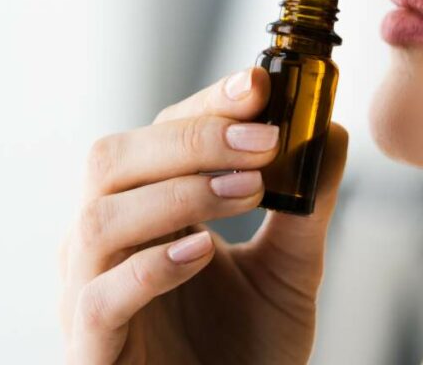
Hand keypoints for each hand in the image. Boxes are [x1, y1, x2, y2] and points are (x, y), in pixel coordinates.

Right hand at [58, 66, 348, 364]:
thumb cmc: (248, 346)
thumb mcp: (290, 265)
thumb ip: (307, 202)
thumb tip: (332, 129)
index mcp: (147, 208)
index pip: (161, 133)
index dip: (206, 104)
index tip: (259, 84)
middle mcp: (107, 241)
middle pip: (112, 158)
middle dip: (191, 137)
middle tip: (263, 138)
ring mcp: (90, 291)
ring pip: (100, 218)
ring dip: (180, 191)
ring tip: (249, 189)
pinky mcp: (93, 348)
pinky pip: (100, 296)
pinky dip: (151, 266)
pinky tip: (201, 252)